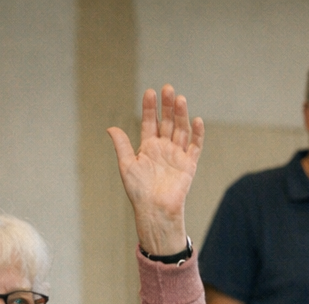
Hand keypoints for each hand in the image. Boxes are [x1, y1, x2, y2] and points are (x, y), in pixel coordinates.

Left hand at [107, 85, 203, 255]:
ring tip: (180, 99)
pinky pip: (195, 147)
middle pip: (167, 122)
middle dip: (168, 106)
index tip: (150, 92)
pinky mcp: (189, 165)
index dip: (150, 107)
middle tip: (168, 89)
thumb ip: (122, 145)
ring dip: (181, 115)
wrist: (154, 209)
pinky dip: (197, 134)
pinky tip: (197, 120)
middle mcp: (164, 148)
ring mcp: (177, 155)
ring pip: (181, 130)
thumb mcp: (126, 165)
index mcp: (148, 147)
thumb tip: (111, 128)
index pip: (150, 122)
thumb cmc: (138, 191)